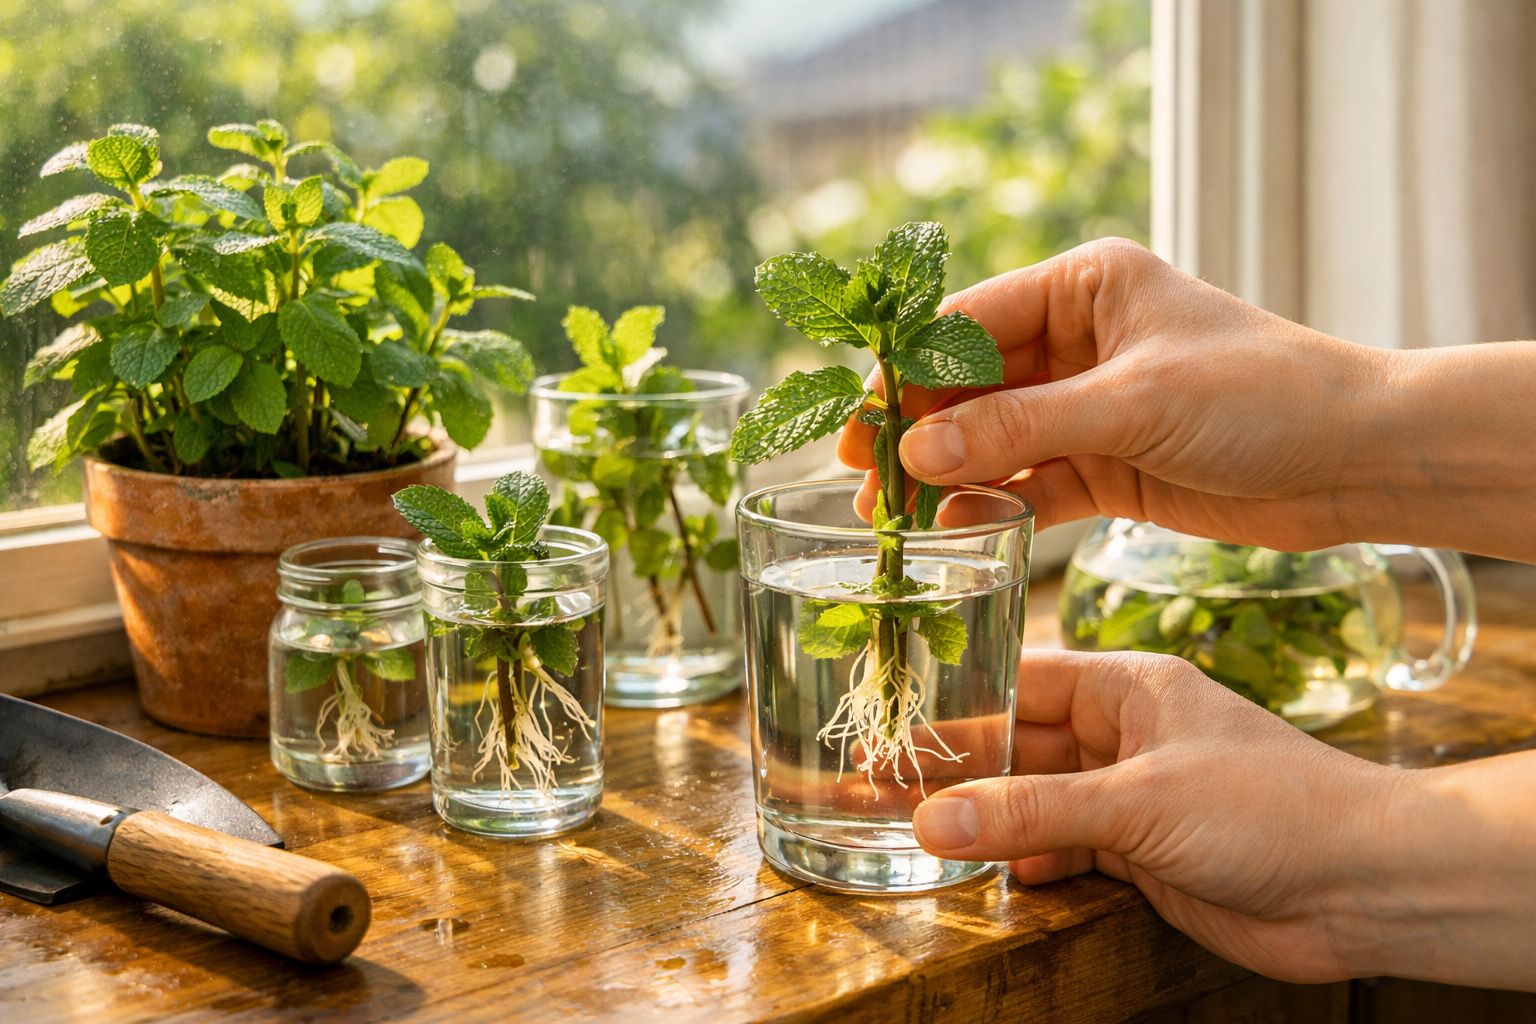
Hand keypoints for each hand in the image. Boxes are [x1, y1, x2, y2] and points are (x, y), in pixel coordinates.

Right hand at [838, 238, 1398, 551]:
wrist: (1357, 460)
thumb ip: (1020, 428)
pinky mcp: (1107, 463)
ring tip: (893, 516)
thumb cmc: (1261, 397)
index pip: (968, 322)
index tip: (859, 419)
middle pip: (970, 384)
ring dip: (947, 474)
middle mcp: (1079, 339)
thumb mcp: (1131, 403)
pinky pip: (1031, 482)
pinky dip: (994, 505)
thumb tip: (917, 451)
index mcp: (1086, 287)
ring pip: (994, 438)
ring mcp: (1090, 404)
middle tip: (861, 475)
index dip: (907, 371)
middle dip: (917, 428)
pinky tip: (956, 530)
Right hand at [911, 649, 1401, 983]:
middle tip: (882, 784)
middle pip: (1020, 747)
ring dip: (986, 820)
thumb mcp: (1140, 800)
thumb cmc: (1273, 807)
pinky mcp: (1144, 855)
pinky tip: (992, 874)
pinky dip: (1029, 862)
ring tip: (910, 829)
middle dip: (957, 769)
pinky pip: (1065, 851)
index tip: (894, 718)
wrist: (1367, 887)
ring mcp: (1134, 797)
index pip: (1023, 679)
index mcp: (1129, 688)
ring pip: (1037, 803)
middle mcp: (1126, 737)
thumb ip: (1033, 812)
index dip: (959, 698)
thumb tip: (932, 820)